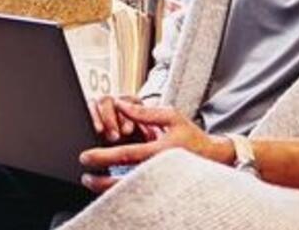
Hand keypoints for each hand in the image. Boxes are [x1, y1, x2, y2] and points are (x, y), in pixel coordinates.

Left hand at [79, 101, 233, 192]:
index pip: (127, 155)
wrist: (212, 157)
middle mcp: (159, 170)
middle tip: (86, 175)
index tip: (86, 157)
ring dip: (107, 189)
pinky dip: (120, 193)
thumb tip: (121, 104)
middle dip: (100, 180)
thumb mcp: (172, 117)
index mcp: (160, 151)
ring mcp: (160, 183)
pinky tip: (109, 188)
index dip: (104, 156)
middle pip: (123, 180)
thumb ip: (145, 112)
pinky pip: (136, 195)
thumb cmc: (191, 136)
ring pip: (128, 192)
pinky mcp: (160, 190)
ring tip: (92, 182)